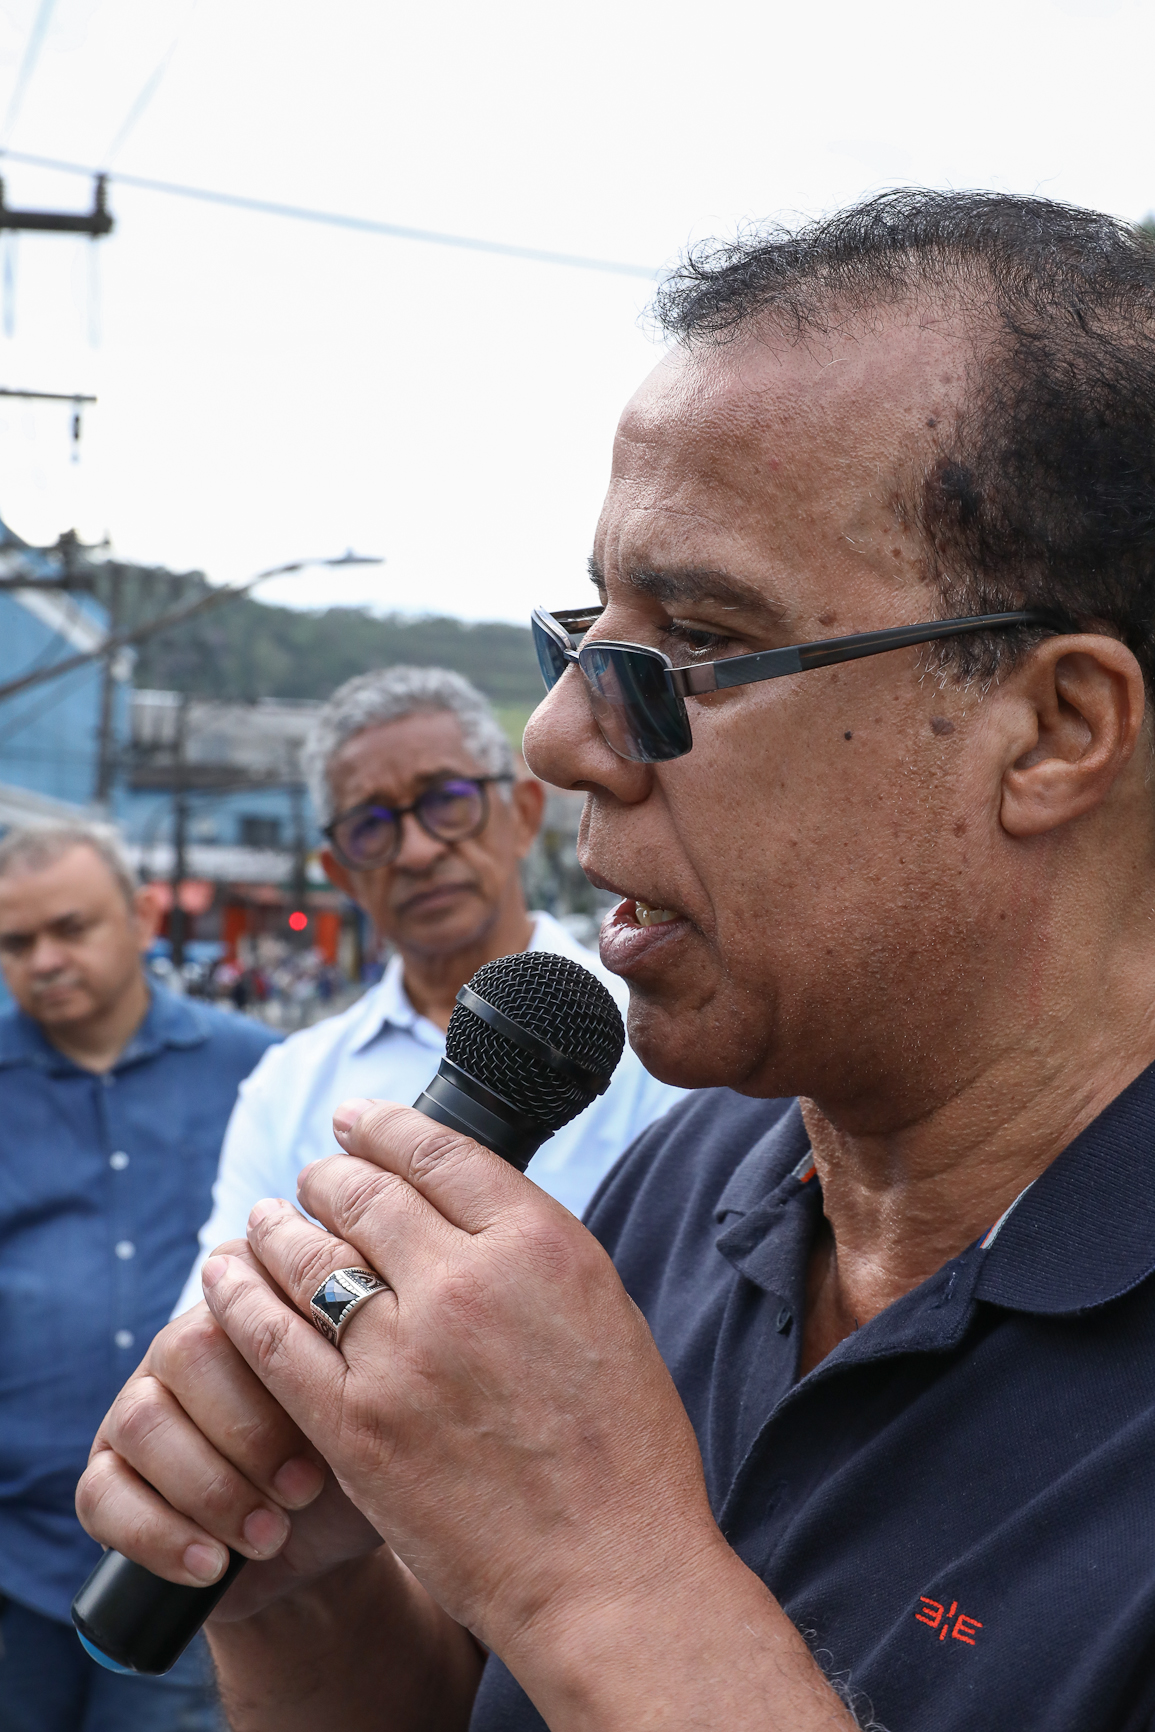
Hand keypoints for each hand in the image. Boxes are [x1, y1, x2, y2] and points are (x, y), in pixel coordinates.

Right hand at [76, 1247, 383, 1623]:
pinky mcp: (109, 1474)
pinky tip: (212, 1565)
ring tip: (270, 1535)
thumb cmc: (363, 1462)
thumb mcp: (378, 1413)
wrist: (326, 1550)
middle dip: (249, 1431)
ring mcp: (141, 1402)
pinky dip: (160, 1535)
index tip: (332, 1425)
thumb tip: (362, 1338)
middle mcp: (189, 1338)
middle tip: (305, 1490)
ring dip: (210, 1488)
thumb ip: (365, 1360)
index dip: (283, 1359)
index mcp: (254, 1298)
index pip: (244, 1289)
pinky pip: (103, 1493)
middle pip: (187, 1348)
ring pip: (143, 1420)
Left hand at [200, 1102, 722, 1671]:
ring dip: (279, 1224)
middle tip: (316, 1174)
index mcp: (541, 1243)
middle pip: (366, 1192)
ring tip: (266, 1217)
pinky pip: (273, 1339)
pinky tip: (228, 1276)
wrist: (610, 1572)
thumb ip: (529, 1252)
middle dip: (330, 1174)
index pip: (437, 1151)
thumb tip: (460, 1210)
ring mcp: (403, 1354)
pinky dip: (243, 1297)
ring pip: (310, 1254)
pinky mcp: (354, 1425)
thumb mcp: (604, 1310)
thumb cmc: (623, 1448)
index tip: (357, 1120)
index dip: (384, 1126)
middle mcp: (466, 1281)